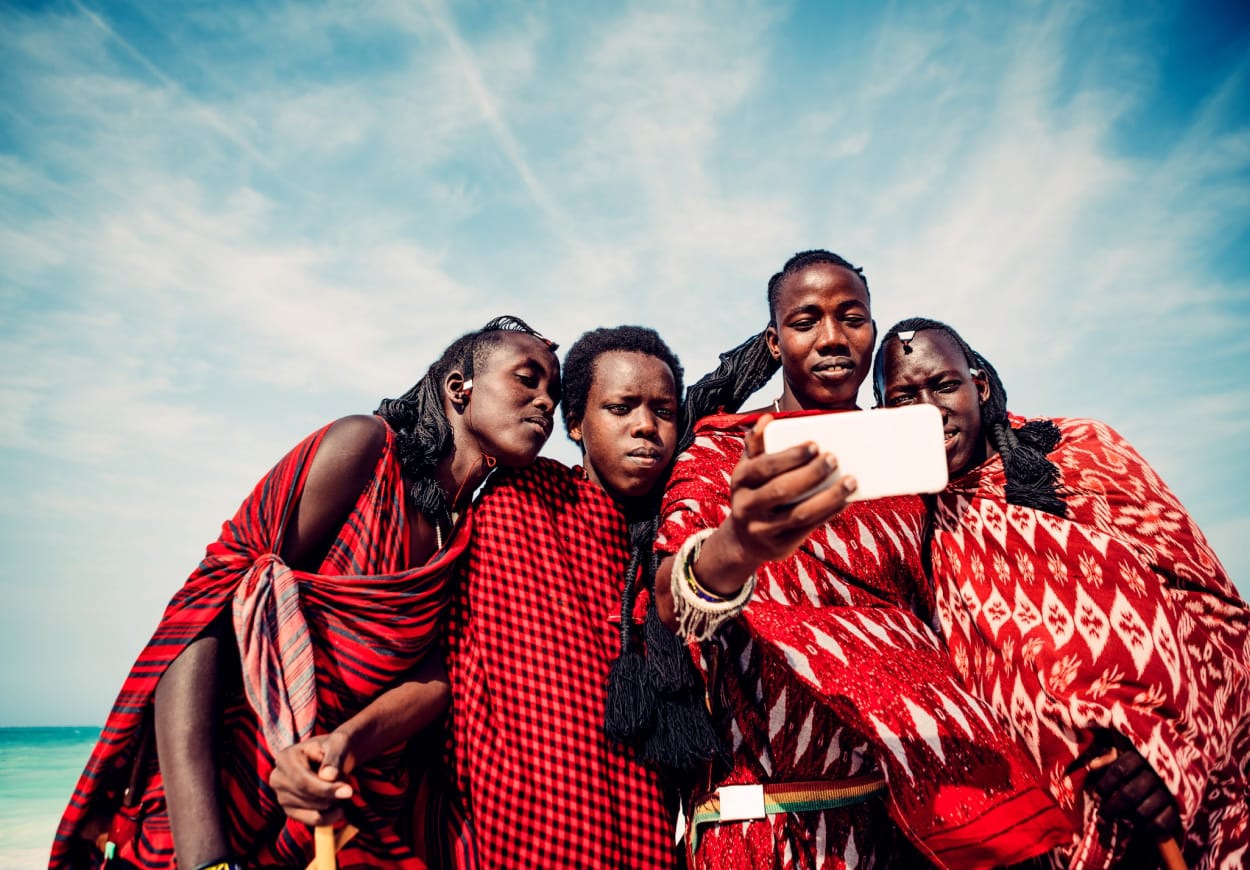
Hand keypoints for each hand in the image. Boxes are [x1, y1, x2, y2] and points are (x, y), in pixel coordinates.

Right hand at [268, 732, 354, 825]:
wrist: (335, 757)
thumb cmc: (336, 748)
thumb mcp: (338, 744)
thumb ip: (334, 758)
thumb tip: (327, 776)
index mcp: (285, 758)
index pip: (303, 781)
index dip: (326, 789)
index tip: (348, 791)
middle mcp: (278, 778)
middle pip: (307, 797)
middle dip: (332, 795)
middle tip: (349, 786)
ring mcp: (282, 797)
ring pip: (314, 811)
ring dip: (334, 802)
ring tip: (341, 787)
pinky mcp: (290, 811)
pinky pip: (313, 821)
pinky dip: (331, 815)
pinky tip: (339, 805)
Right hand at [723, 414, 855, 566]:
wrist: (743, 540)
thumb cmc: (753, 494)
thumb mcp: (747, 471)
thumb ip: (756, 446)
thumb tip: (767, 419)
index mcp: (740, 481)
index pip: (764, 467)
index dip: (789, 456)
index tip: (814, 444)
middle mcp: (747, 506)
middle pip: (782, 490)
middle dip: (811, 474)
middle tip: (834, 458)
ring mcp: (763, 529)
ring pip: (800, 513)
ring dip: (829, 497)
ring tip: (851, 481)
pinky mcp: (780, 545)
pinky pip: (809, 528)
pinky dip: (829, 513)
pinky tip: (845, 500)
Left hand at [1086, 742, 1178, 836]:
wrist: (1187, 762)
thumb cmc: (1148, 758)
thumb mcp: (1130, 750)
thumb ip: (1110, 757)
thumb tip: (1091, 766)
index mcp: (1144, 755)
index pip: (1119, 771)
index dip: (1105, 785)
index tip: (1096, 796)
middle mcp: (1158, 773)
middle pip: (1129, 794)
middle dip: (1112, 807)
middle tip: (1102, 815)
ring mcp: (1172, 791)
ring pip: (1143, 811)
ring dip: (1127, 819)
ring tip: (1118, 821)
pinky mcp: (1182, 807)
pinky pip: (1161, 823)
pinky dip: (1147, 827)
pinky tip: (1139, 826)